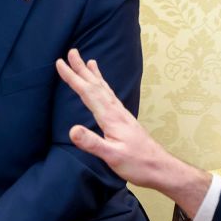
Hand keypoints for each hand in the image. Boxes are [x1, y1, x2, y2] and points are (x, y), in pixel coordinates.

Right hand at [56, 48, 210, 217]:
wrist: (161, 168)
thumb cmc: (138, 164)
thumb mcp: (112, 156)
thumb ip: (92, 143)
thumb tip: (72, 130)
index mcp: (111, 118)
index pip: (88, 93)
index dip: (73, 78)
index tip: (60, 63)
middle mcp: (116, 112)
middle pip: (96, 85)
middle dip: (82, 69)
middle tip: (71, 52)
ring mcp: (122, 115)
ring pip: (104, 89)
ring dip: (94, 75)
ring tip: (89, 61)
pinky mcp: (124, 120)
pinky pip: (110, 96)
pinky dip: (104, 86)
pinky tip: (103, 87)